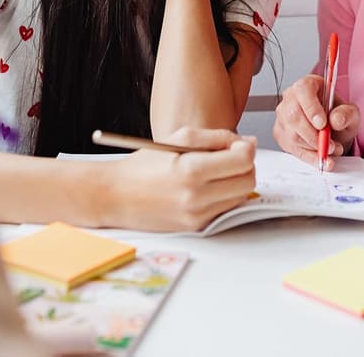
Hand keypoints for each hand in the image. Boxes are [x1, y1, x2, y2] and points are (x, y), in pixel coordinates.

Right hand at [105, 126, 255, 231]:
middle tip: (231, 156)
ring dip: (237, 181)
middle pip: (248, 180)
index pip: (244, 160)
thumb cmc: (144, 164)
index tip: (238, 144)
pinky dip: (225, 196)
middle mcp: (196, 197)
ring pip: (241, 197)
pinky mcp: (195, 227)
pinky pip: (225, 209)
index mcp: (192, 170)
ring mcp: (196, 216)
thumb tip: (248, 142)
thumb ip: (218, 137)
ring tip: (217, 171)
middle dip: (246, 165)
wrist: (115, 195)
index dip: (246, 148)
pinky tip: (209, 186)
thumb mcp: (179, 138)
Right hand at [272, 75, 360, 168]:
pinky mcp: (281, 134)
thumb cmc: (338, 115)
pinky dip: (310, 158)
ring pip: (293, 135)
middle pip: (293, 115)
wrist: (335, 130)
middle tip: (331, 144)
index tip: (322, 124)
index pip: (303, 90)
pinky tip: (322, 159)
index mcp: (308, 84)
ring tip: (332, 149)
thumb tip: (335, 120)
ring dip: (314, 147)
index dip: (311, 108)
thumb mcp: (351, 112)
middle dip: (314, 135)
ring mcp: (283, 117)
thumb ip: (346, 114)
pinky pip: (292, 149)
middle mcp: (291, 98)